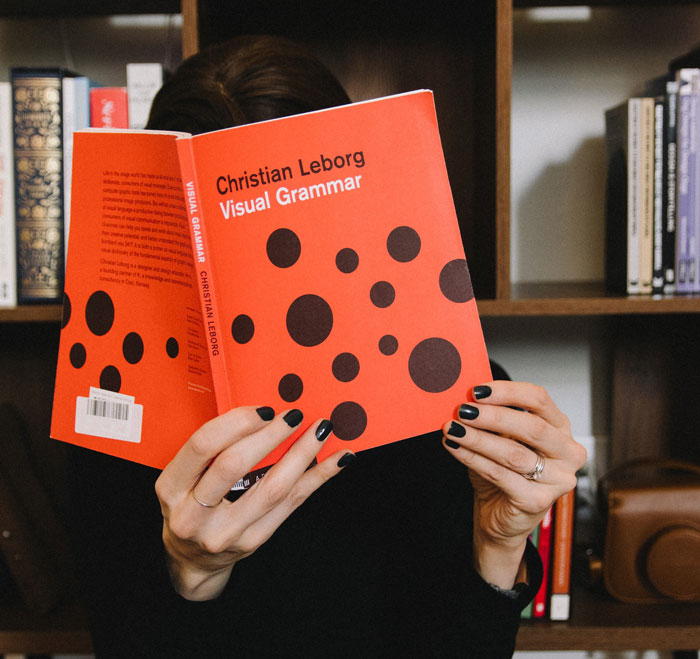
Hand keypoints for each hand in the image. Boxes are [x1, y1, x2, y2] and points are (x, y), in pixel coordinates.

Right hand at [155, 406, 353, 600]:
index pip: (202, 446)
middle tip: (293, 415)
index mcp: (171, 488)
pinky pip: (293, 504)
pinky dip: (318, 477)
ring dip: (302, 454)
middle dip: (269, 434)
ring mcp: (225, 533)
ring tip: (320, 430)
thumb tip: (264, 413)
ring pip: (272, 487)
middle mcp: (193, 515)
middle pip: (234, 464)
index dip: (235, 422)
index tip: (262, 409)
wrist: (191, 559)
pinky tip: (338, 460)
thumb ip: (212, 450)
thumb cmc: (191, 504)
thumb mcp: (183, 478)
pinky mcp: (254, 541)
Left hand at [442, 381, 586, 588]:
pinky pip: (501, 475)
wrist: (500, 514)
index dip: (507, 391)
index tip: (477, 390)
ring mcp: (558, 479)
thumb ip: (490, 419)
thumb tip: (465, 397)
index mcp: (560, 427)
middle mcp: (567, 452)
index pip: (539, 399)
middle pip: (532, 426)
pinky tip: (454, 447)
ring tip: (453, 428)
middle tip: (463, 410)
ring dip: (478, 438)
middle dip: (493, 416)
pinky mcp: (538, 501)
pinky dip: (473, 458)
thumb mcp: (499, 438)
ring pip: (514, 453)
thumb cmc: (503, 471)